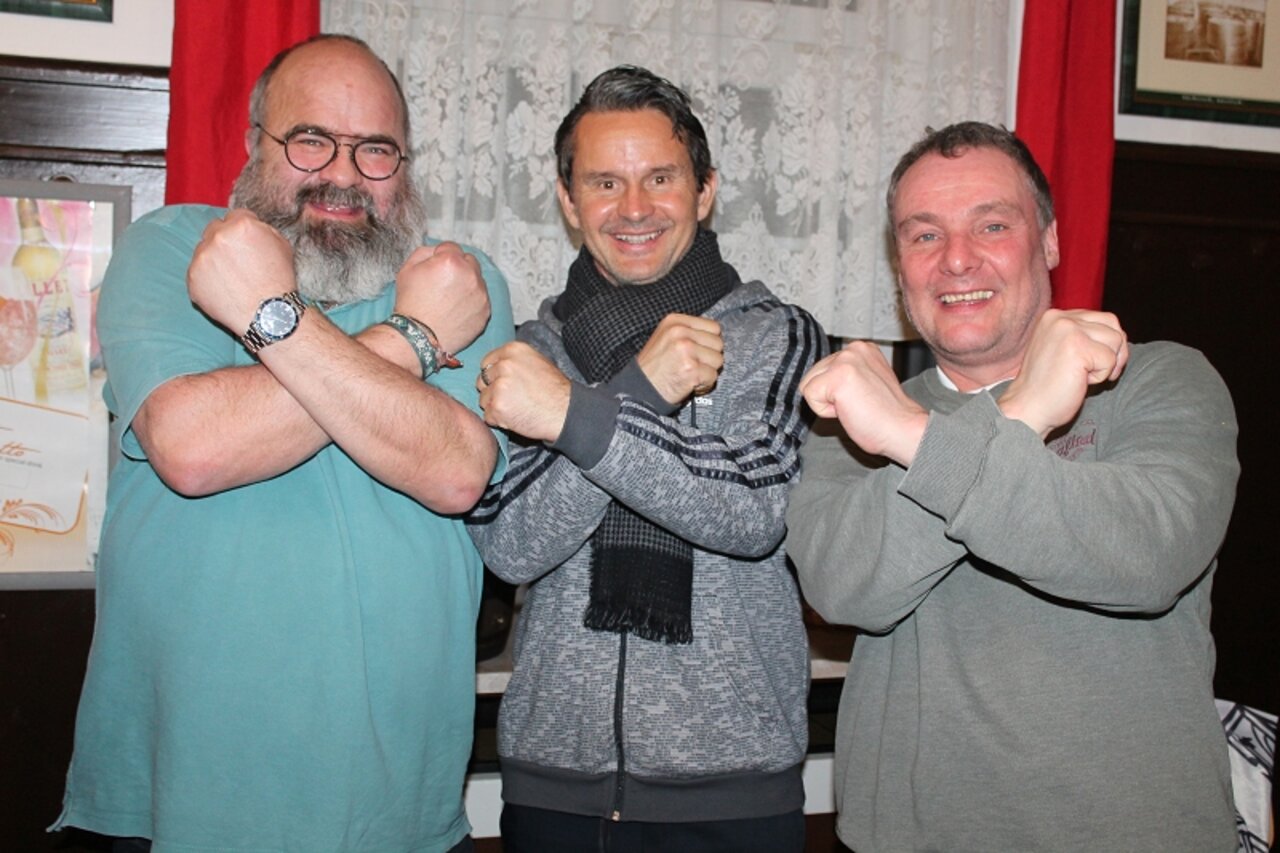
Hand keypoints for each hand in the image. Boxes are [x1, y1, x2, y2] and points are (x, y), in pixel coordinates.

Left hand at [188, 210, 295, 332]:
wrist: (270, 315)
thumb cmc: (279, 282)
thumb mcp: (282, 246)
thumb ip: (262, 229)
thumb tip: (251, 226)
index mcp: (241, 226)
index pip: (234, 216)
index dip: (242, 230)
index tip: (245, 242)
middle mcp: (218, 238)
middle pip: (214, 230)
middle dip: (224, 241)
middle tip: (237, 260)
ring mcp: (202, 259)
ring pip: (203, 251)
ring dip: (214, 259)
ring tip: (232, 278)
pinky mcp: (192, 280)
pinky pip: (197, 273)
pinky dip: (207, 279)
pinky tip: (225, 289)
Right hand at [395, 242, 490, 354]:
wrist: (419, 337)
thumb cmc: (411, 305)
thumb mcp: (407, 269)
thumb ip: (425, 252)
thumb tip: (438, 251)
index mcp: (451, 261)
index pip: (451, 247)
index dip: (440, 256)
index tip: (434, 268)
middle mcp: (470, 276)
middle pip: (469, 261)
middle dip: (458, 267)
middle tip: (443, 283)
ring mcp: (481, 295)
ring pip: (477, 280)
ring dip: (466, 284)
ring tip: (449, 299)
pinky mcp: (486, 312)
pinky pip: (481, 299)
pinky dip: (472, 301)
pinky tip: (456, 310)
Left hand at [476, 342, 571, 442]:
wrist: (565, 412)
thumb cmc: (555, 390)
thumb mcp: (537, 362)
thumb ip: (514, 361)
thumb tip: (494, 366)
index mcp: (512, 350)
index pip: (486, 363)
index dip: (494, 377)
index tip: (505, 384)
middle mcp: (504, 365)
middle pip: (482, 381)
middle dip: (492, 392)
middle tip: (512, 399)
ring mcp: (499, 386)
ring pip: (483, 400)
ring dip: (495, 407)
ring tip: (517, 408)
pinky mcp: (497, 406)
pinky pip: (488, 416)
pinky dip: (499, 421)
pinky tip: (515, 417)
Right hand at [635, 314, 723, 403]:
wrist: (639, 389)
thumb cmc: (654, 367)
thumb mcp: (666, 337)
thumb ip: (689, 332)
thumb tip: (715, 335)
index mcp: (675, 321)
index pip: (714, 327)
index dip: (708, 343)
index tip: (697, 352)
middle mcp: (680, 332)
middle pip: (718, 343)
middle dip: (709, 357)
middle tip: (692, 365)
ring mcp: (686, 350)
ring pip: (718, 360)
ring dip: (708, 371)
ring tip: (690, 374)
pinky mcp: (691, 369)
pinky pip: (713, 376)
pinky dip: (704, 384)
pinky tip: (689, 384)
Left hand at [799, 340, 927, 465]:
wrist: (902, 429)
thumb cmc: (886, 415)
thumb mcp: (866, 382)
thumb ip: (846, 374)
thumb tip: (822, 380)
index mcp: (861, 348)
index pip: (823, 369)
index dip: (836, 391)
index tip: (861, 398)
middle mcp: (853, 349)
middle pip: (813, 375)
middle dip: (829, 396)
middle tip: (858, 404)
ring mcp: (845, 360)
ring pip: (808, 385)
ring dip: (827, 403)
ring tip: (854, 406)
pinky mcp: (837, 376)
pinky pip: (809, 397)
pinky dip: (824, 411)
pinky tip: (849, 410)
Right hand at [998, 309, 1128, 437]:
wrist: (1027, 408)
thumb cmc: (1047, 386)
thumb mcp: (1064, 350)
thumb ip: (1084, 336)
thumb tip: (1120, 336)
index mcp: (1054, 316)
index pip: (1102, 318)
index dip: (1108, 342)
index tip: (1093, 363)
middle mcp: (1060, 318)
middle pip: (1112, 324)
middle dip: (1115, 350)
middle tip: (1099, 372)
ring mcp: (1068, 330)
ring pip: (1115, 340)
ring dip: (1107, 364)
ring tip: (1082, 376)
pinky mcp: (1077, 347)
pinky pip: (1110, 360)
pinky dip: (1101, 377)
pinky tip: (1080, 382)